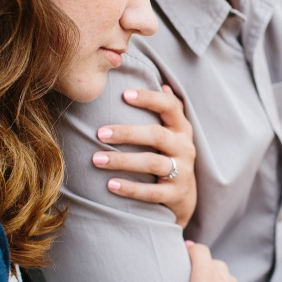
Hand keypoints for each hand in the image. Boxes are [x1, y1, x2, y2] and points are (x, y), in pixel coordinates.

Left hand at [92, 85, 196, 225]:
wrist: (184, 197)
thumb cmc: (169, 156)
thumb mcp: (172, 134)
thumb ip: (168, 111)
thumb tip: (163, 84)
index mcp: (181, 128)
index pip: (170, 106)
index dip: (149, 98)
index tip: (124, 94)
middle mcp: (184, 147)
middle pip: (157, 135)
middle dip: (127, 133)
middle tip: (99, 133)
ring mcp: (183, 171)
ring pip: (152, 163)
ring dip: (122, 160)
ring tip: (96, 159)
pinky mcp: (176, 194)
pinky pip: (152, 192)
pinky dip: (131, 188)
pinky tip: (110, 185)